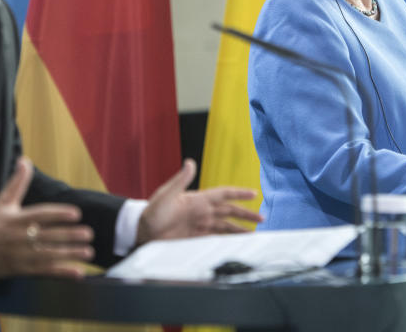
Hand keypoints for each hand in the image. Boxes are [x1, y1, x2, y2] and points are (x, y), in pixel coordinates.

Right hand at [0, 158, 94, 277]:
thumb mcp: (4, 201)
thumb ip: (18, 182)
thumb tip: (25, 160)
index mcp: (17, 219)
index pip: (41, 215)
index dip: (59, 214)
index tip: (76, 213)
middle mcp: (19, 237)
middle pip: (48, 236)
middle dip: (69, 235)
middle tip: (88, 233)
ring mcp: (20, 255)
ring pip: (48, 255)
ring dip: (70, 254)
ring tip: (88, 252)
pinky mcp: (21, 269)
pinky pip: (44, 271)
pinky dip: (62, 272)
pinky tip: (77, 272)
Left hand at [136, 159, 261, 244]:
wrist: (142, 231)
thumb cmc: (152, 211)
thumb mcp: (166, 194)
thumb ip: (180, 180)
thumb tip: (190, 162)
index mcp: (198, 199)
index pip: (223, 195)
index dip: (239, 194)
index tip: (254, 193)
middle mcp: (202, 211)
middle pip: (229, 212)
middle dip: (246, 214)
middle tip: (262, 218)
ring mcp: (200, 225)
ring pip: (225, 226)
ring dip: (239, 229)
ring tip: (254, 233)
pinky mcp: (195, 238)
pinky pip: (216, 238)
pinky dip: (227, 240)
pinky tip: (236, 243)